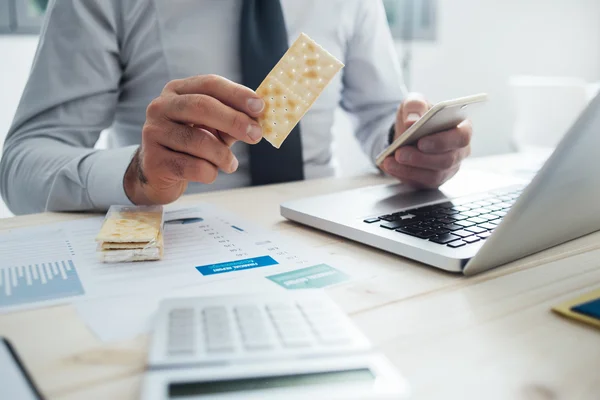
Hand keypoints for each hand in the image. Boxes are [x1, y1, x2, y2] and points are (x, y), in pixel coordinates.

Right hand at [124, 75, 264, 204]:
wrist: (158, 174)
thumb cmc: (191, 145)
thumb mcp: (212, 128)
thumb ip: (233, 120)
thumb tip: (258, 118)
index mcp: (177, 91)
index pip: (209, 84)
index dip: (236, 94)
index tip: (260, 107)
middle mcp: (160, 107)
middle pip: (202, 106)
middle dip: (234, 120)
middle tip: (255, 135)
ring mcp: (153, 133)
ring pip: (199, 141)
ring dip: (223, 155)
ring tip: (230, 164)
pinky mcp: (154, 161)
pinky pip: (193, 167)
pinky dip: (210, 172)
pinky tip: (210, 172)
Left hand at [381, 93, 471, 188]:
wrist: (407, 132)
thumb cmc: (418, 115)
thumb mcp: (414, 103)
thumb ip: (415, 105)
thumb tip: (411, 121)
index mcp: (462, 127)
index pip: (462, 136)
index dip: (443, 141)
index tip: (421, 141)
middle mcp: (459, 150)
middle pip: (447, 159)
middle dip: (421, 158)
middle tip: (400, 153)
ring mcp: (449, 168)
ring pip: (434, 175)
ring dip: (410, 169)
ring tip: (390, 161)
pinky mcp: (434, 180)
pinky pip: (422, 182)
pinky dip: (403, 174)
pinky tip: (389, 166)